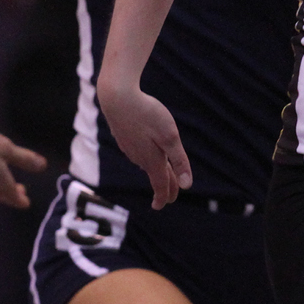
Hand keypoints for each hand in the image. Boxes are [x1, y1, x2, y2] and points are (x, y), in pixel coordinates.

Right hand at [0, 127, 46, 207]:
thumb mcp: (7, 149)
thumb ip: (25, 159)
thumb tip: (43, 166)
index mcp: (2, 184)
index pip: (15, 199)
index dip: (22, 201)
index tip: (26, 203)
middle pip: (4, 196)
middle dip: (13, 194)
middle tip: (21, 191)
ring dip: (2, 188)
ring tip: (7, 182)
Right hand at [97, 82, 190, 208]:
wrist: (117, 97)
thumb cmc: (146, 114)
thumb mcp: (170, 136)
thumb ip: (179, 161)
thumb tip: (187, 186)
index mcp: (152, 160)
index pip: (160, 185)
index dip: (164, 197)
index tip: (161, 206)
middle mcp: (139, 158)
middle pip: (155, 175)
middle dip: (163, 187)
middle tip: (169, 196)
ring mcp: (129, 148)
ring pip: (146, 163)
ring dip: (156, 170)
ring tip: (162, 174)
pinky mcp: (123, 138)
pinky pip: (138, 153)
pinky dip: (146, 158)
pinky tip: (146, 153)